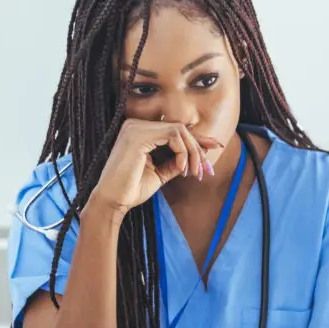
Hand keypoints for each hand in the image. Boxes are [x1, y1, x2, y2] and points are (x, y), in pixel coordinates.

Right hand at [89, 118, 221, 215]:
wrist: (112, 202)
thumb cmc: (132, 189)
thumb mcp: (160, 173)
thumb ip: (176, 161)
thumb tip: (199, 154)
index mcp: (139, 132)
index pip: (174, 131)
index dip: (197, 139)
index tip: (216, 146)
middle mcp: (136, 125)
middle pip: (180, 129)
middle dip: (198, 149)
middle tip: (206, 171)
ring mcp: (136, 127)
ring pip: (180, 130)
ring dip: (193, 152)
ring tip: (194, 174)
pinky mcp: (139, 135)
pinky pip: (173, 135)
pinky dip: (183, 153)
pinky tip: (182, 170)